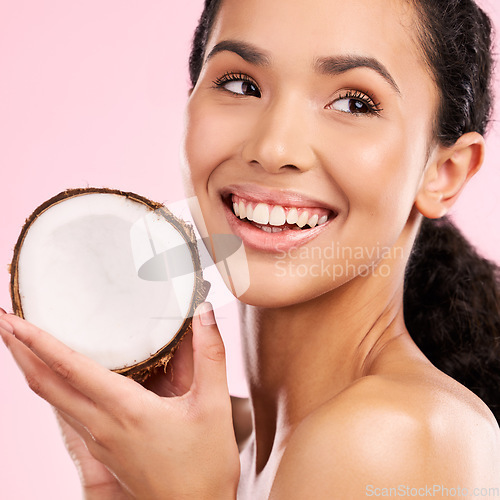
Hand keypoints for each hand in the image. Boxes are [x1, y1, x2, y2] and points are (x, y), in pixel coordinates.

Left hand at [0, 304, 239, 499]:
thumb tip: (204, 313)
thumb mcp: (214, 406)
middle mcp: (102, 426)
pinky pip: (67, 412)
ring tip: (21, 343)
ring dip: (31, 368)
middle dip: (19, 351)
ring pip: (52, 399)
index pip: (69, 368)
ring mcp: (100, 440)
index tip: (11, 318)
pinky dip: (52, 387)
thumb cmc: (205, 467)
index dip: (37, 341)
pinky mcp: (105, 449)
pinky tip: (59, 378)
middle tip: (4, 321)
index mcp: (125, 411)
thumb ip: (210, 355)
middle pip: (45, 385)